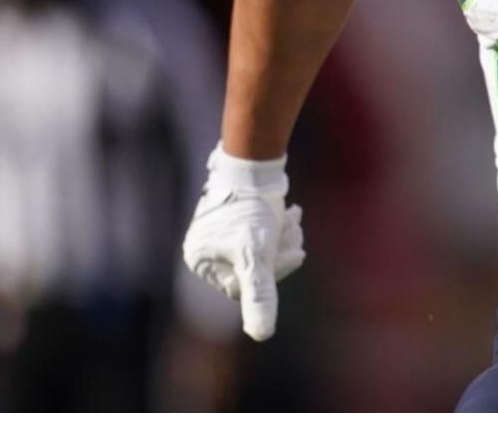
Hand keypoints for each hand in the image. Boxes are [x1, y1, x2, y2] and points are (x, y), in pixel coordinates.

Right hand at [182, 146, 304, 341]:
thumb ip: (259, 293)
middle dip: (281, 251)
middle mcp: (206, 248)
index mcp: (201, 260)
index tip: (296, 251)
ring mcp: (221, 232)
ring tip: (293, 217)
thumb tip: (261, 334)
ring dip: (283, 237)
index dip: (275, 271)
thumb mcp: (256, 254)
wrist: (254, 162)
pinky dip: (279, 226)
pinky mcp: (237, 217)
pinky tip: (290, 213)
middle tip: (295, 228)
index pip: (245, 286)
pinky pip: (262, 232)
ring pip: (262, 249)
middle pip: (255, 267)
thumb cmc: (251, 209)